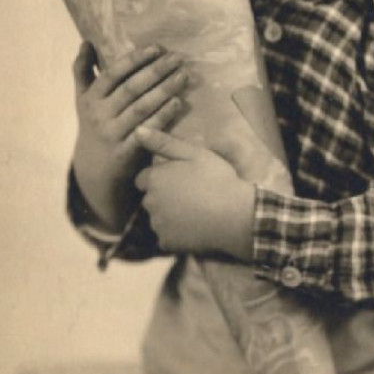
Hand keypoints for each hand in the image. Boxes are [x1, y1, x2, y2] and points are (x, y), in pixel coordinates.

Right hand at [71, 42, 188, 230]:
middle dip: (155, 71)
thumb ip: (83, 71)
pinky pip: (147, 131)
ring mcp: (113, 134)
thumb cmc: (94, 125)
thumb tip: (86, 42)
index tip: (156, 48)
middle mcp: (100, 115)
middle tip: (178, 58)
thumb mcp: (84, 99)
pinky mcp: (126, 152)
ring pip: (141, 108)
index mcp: (91, 98)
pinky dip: (163, 116)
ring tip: (183, 76)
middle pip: (131, 89)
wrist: (93, 169)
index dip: (134, 60)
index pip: (113, 74)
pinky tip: (178, 103)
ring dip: (163, 90)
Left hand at [134, 127, 254, 260]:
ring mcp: (158, 224)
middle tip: (192, 194)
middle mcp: (150, 202)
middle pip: (150, 199)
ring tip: (196, 211)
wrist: (236, 215)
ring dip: (170, 215)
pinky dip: (177, 234)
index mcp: (154, 179)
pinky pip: (167, 237)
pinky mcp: (167, 242)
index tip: (181, 179)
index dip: (161, 178)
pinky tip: (195, 227)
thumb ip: (163, 142)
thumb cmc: (217, 180)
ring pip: (158, 218)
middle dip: (164, 197)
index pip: (144, 179)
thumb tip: (138, 130)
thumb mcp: (193, 153)